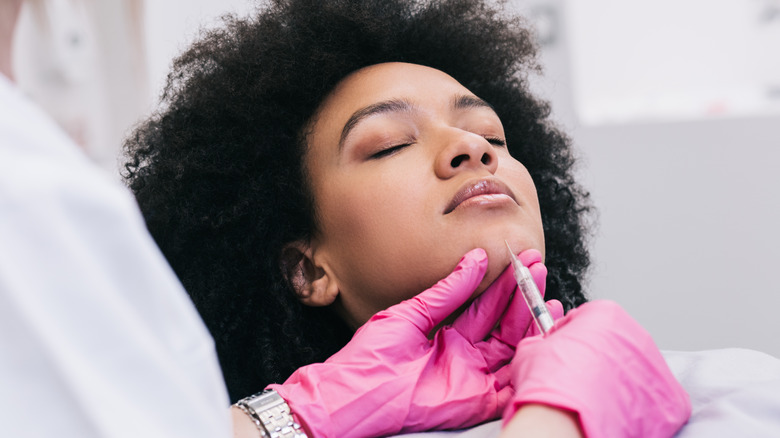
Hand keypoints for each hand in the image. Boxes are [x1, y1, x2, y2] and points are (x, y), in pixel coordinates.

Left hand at [269, 248, 558, 437]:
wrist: (356, 391)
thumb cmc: (371, 355)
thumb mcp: (412, 312)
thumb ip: (447, 290)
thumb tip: (474, 259)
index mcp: (448, 332)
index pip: (486, 305)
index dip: (505, 284)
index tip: (522, 261)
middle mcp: (464, 354)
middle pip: (504, 324)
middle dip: (524, 297)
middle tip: (539, 272)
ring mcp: (472, 377)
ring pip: (512, 349)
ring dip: (531, 325)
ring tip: (548, 299)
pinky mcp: (476, 401)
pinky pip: (511, 384)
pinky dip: (528, 365)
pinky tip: (542, 339)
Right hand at [504, 300, 691, 437]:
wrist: (564, 420)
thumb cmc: (549, 384)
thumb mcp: (532, 348)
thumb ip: (547, 339)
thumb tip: (548, 345)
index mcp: (607, 314)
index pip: (590, 319)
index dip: (572, 336)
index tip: (564, 352)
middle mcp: (638, 335)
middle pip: (616, 343)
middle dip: (599, 359)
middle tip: (578, 378)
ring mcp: (657, 368)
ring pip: (635, 372)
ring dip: (618, 381)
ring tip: (595, 398)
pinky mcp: (672, 400)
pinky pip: (654, 400)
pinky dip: (637, 407)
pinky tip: (614, 411)